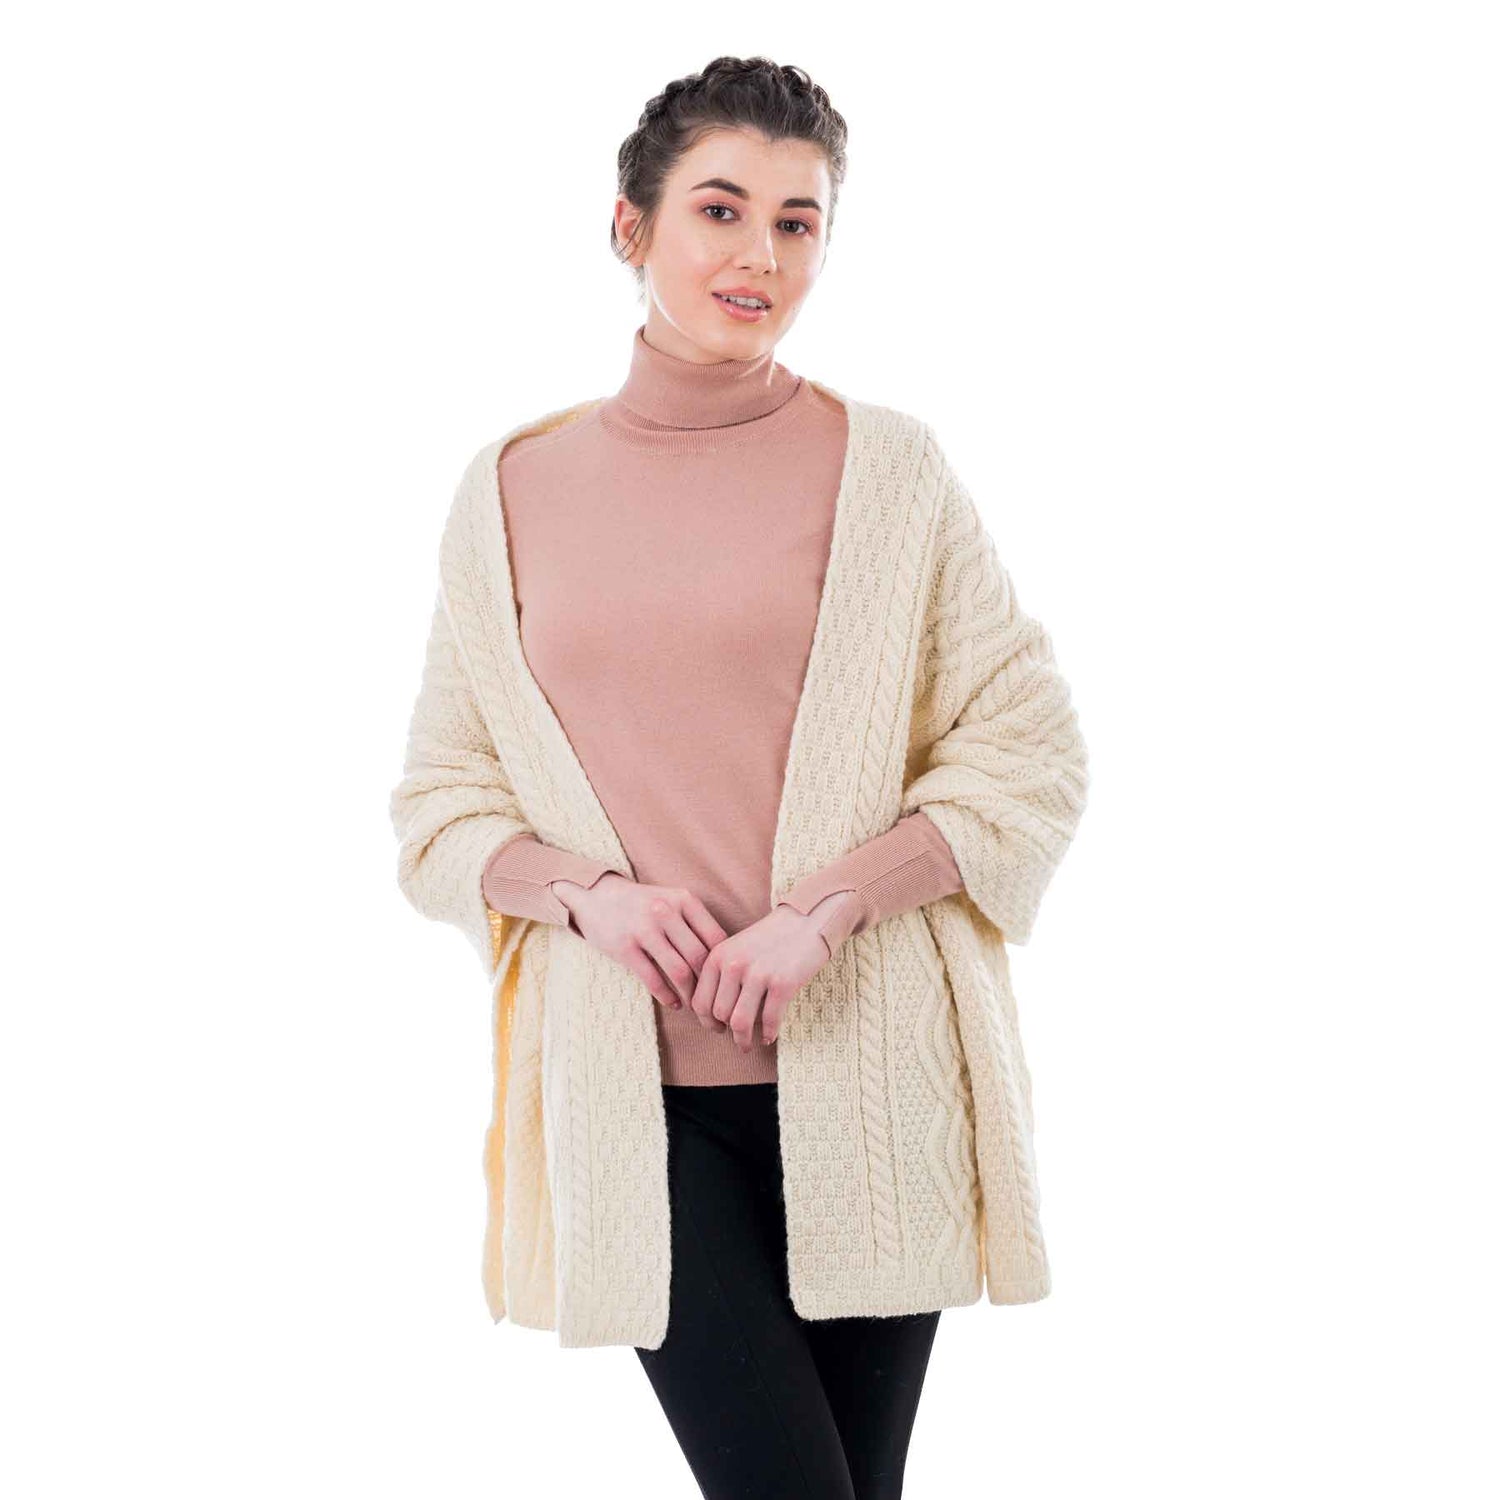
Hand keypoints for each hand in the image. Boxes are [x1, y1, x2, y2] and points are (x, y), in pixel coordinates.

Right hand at [554, 873, 727, 1010]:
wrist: (596, 896)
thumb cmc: (644, 905)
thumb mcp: (672, 902)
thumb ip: (696, 924)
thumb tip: (726, 960)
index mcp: (684, 900)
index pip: (716, 938)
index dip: (724, 964)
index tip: (727, 983)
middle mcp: (666, 911)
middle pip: (700, 957)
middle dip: (709, 985)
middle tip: (713, 1002)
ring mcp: (644, 929)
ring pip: (680, 971)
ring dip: (690, 995)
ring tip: (694, 1006)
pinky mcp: (624, 947)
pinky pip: (653, 979)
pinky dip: (667, 996)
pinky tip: (673, 1004)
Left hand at [686, 898, 839, 1051]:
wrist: (807, 920)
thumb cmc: (771, 938)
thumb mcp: (737, 948)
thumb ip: (722, 974)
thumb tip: (713, 1014)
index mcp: (718, 956)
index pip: (700, 1001)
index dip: (706, 1022)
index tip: (717, 1028)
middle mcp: (734, 965)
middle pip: (719, 1015)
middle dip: (727, 1032)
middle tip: (736, 1037)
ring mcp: (758, 974)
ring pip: (740, 1022)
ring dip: (743, 1040)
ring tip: (748, 1044)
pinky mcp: (783, 983)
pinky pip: (770, 1020)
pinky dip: (769, 1034)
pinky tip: (771, 1037)